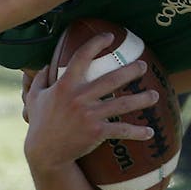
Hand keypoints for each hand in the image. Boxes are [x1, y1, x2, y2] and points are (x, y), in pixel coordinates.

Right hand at [22, 33, 159, 171]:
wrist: (45, 153)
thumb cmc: (40, 123)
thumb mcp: (35, 98)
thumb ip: (39, 79)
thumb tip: (45, 65)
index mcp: (65, 86)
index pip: (81, 58)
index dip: (96, 44)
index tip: (110, 36)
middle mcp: (79, 98)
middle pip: (111, 79)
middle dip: (131, 71)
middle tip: (143, 65)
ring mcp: (89, 116)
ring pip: (122, 105)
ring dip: (142, 100)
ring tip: (155, 95)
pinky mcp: (96, 132)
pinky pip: (121, 130)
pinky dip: (137, 132)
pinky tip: (150, 132)